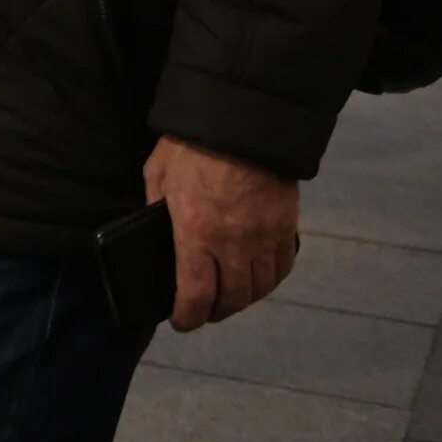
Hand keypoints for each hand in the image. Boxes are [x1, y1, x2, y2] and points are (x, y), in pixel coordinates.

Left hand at [146, 135, 298, 330]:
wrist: (244, 120)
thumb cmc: (192, 146)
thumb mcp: (158, 174)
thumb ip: (156, 207)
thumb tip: (155, 232)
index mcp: (196, 233)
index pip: (196, 296)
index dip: (188, 317)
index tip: (181, 321)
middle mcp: (234, 244)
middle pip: (233, 299)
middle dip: (216, 311)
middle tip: (205, 309)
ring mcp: (265, 237)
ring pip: (261, 288)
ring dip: (244, 298)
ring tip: (230, 295)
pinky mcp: (286, 226)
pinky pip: (282, 267)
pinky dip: (269, 279)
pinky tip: (257, 275)